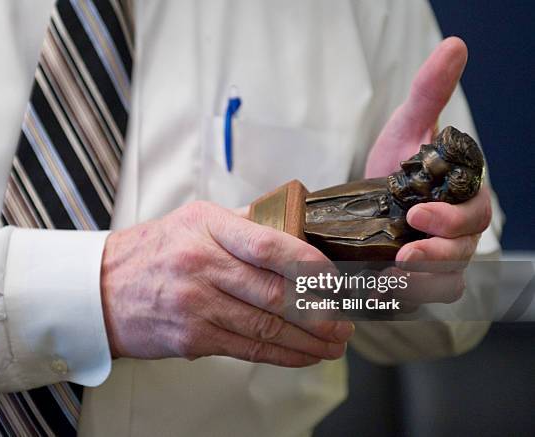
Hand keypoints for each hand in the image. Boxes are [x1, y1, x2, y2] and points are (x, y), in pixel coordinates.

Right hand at [100, 201, 353, 366]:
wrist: (102, 288)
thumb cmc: (156, 251)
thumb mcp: (195, 222)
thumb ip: (245, 225)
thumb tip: (296, 230)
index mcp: (207, 227)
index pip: (269, 245)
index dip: (309, 265)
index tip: (335, 279)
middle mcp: (201, 264)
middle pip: (274, 293)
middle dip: (319, 312)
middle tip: (345, 320)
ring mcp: (195, 304)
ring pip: (266, 326)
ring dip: (308, 340)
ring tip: (333, 343)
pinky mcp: (191, 337)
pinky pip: (247, 348)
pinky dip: (282, 354)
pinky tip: (303, 355)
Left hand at [365, 37, 491, 303]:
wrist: (357, 205)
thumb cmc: (388, 169)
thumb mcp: (405, 131)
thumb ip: (430, 94)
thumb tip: (455, 46)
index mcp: (460, 196)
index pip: (476, 211)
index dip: (452, 217)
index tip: (418, 215)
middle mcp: (457, 230)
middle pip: (466, 249)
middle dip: (439, 251)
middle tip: (406, 249)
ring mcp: (441, 258)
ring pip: (451, 278)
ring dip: (424, 279)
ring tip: (392, 275)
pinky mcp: (422, 280)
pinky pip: (430, 295)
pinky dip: (412, 295)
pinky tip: (386, 289)